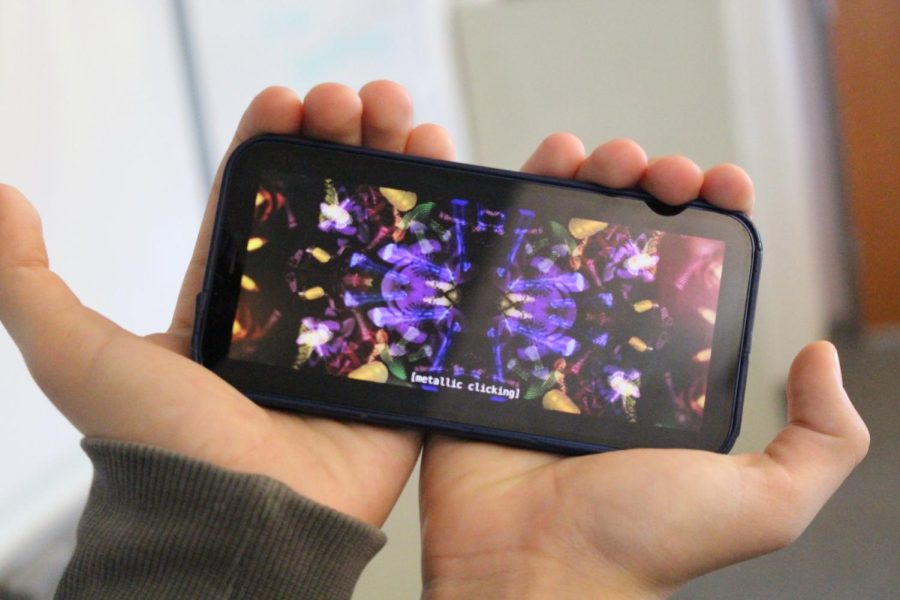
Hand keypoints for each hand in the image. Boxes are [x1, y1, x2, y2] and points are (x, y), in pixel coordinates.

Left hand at [0, 81, 453, 526]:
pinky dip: (447, 240)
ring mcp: (353, 334)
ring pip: (385, 234)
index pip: (256, 195)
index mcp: (229, 295)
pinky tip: (457, 190)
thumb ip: (26, 282)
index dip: (274, 139)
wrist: (242, 525)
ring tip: (415, 123)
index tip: (294, 99)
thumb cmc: (163, 446)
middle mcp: (294, 308)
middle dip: (349, 138)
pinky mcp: (401, 366)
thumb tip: (0, 201)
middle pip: (331, 201)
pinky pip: (430, 292)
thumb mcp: (77, 355)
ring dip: (403, 171)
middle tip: (366, 99)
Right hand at [419, 136, 869, 597]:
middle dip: (646, 186)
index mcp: (666, 373)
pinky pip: (495, 263)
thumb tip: (818, 358)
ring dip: (582, 182)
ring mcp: (539, 341)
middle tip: (654, 172)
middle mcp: (603, 349)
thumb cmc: (639, 543)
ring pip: (560, 238)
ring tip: (596, 156)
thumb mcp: (762, 502)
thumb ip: (819, 442)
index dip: (714, 218)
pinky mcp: (481, 343)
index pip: (695, 272)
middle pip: (625, 242)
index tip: (720, 186)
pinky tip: (535, 171)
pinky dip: (510, 209)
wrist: (528, 567)